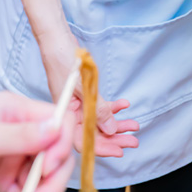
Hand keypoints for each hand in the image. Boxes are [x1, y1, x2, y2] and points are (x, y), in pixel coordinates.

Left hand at [0, 93, 74, 191]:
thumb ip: (20, 136)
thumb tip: (57, 127)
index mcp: (16, 111)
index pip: (59, 124)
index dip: (61, 148)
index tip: (47, 170)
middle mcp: (20, 132)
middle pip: (55, 159)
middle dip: (46, 188)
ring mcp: (12, 157)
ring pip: (40, 183)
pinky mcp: (3, 180)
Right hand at [41, 35, 138, 157]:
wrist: (58, 41)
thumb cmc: (63, 62)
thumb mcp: (84, 87)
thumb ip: (97, 110)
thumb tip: (111, 130)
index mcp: (64, 116)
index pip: (82, 141)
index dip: (101, 148)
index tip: (120, 151)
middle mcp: (70, 114)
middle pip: (93, 134)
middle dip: (114, 138)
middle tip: (133, 141)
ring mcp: (78, 105)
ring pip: (99, 121)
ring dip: (117, 124)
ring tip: (134, 125)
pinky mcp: (84, 95)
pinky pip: (100, 106)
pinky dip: (112, 107)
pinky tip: (124, 105)